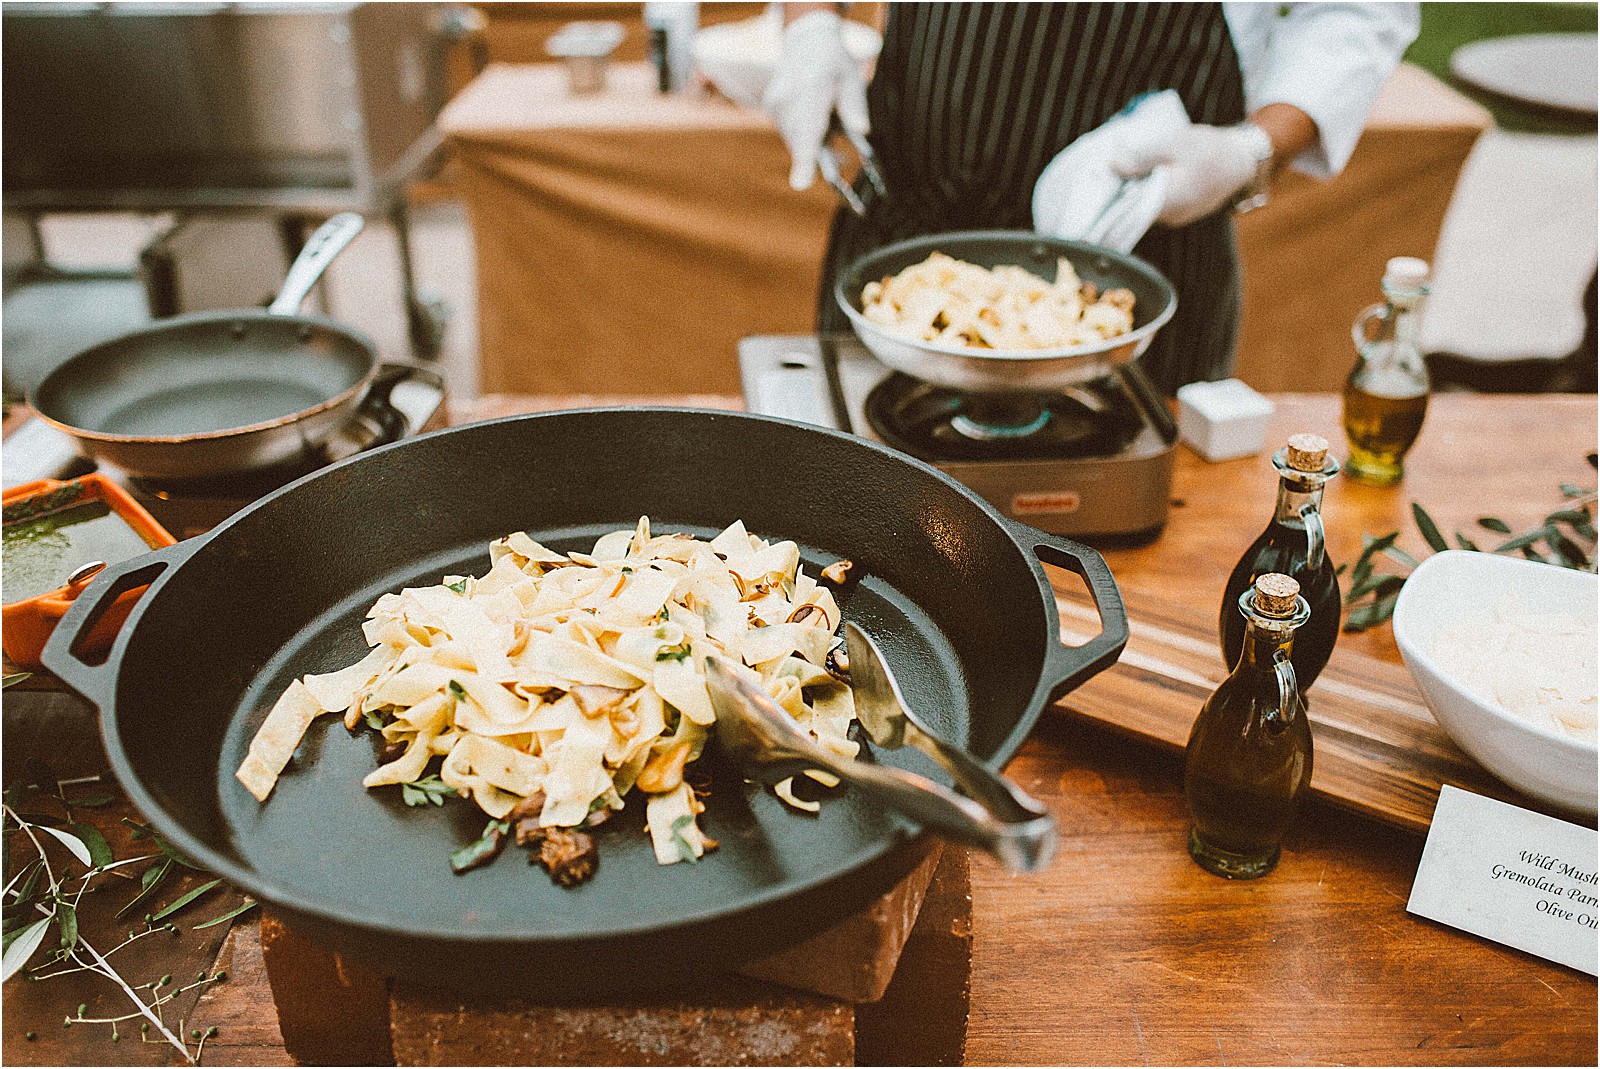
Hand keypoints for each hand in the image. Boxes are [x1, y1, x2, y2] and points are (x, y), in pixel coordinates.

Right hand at [763, 10, 868, 190]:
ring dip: (809, 145)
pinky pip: (787, 133)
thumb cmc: (834, 63)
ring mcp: (776, 101)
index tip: (800, 184)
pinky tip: (813, 121)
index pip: (808, 127)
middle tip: (838, 159)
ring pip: (793, 139)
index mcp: (813, 85)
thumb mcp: (852, 78)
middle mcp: (789, 95)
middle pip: (800, 139)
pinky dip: (801, 136)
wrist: (807, 42)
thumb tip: (862, 130)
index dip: (804, 158)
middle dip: (815, 155)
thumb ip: (855, 105)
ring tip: (827, 126)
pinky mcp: (771, 107)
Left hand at [1113, 123, 1264, 227]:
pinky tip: (1136, 177)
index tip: (1090, 195)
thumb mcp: (1174, 143)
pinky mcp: (1178, 211)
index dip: (1107, 203)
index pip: (1128, 211)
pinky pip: (1154, 204)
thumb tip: (1113, 164)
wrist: (1242, 160)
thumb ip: (1142, 156)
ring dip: (1130, 192)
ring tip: (1115, 173)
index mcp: (1169, 201)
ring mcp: (1175, 217)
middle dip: (1116, 194)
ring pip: (1143, 207)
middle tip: (1099, 177)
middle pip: (1133, 210)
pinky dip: (1144, 192)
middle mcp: (1170, 216)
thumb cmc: (1210, 149)